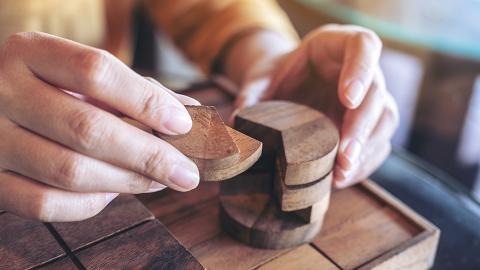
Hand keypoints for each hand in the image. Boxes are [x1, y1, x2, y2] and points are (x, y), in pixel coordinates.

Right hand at [0, 32, 199, 221]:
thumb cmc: (52, 91)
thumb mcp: (85, 77)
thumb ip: (135, 90)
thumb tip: (189, 111)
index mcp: (31, 53)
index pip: (97, 72)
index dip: (146, 101)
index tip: (183, 125)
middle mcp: (4, 92)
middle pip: (88, 129)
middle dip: (149, 155)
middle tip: (186, 172)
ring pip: (70, 171)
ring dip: (127, 182)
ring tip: (158, 180)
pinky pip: (46, 204)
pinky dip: (91, 204)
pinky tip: (114, 191)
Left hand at [230, 25, 398, 187]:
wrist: (290, 84)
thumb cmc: (280, 73)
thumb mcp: (262, 77)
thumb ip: (252, 93)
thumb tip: (239, 120)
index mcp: (339, 44)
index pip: (363, 46)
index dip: (361, 71)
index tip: (348, 98)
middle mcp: (363, 71)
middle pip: (377, 93)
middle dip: (362, 127)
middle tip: (344, 154)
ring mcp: (370, 98)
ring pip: (385, 121)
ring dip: (366, 151)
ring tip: (341, 173)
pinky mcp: (369, 124)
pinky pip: (377, 144)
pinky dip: (364, 164)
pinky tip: (344, 177)